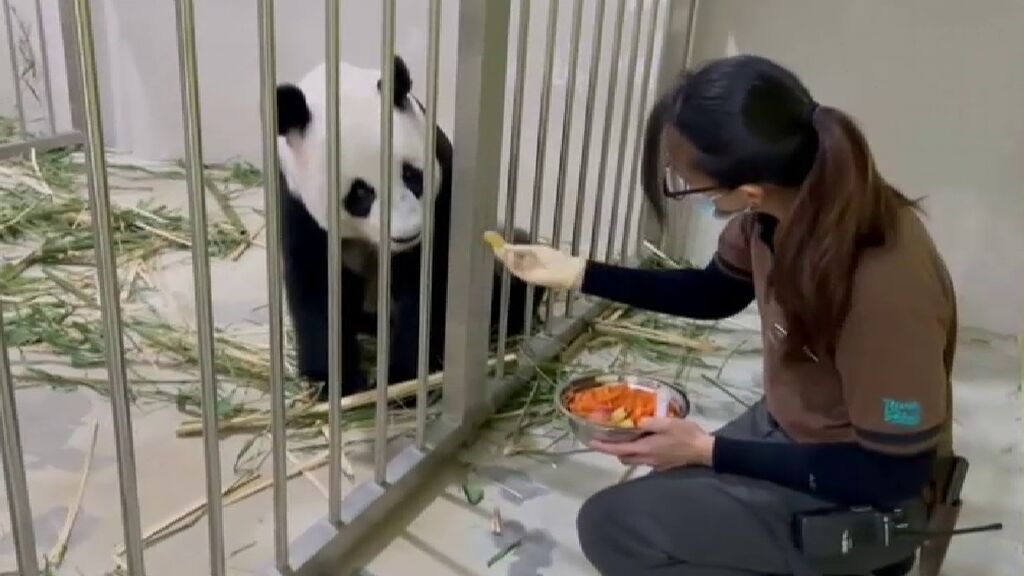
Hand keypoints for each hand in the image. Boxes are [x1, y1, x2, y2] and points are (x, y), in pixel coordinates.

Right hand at [493, 244, 585, 289]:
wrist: (565, 270)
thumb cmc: (554, 257)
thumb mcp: (536, 249)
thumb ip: (521, 249)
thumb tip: (506, 246)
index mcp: (529, 256)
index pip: (514, 252)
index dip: (505, 247)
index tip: (496, 241)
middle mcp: (526, 264)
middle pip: (511, 259)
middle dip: (502, 253)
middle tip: (493, 246)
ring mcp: (525, 271)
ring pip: (512, 265)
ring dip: (505, 258)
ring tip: (498, 250)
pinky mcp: (526, 277)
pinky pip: (516, 270)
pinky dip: (511, 264)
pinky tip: (508, 256)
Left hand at [590, 418, 714, 470]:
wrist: (704, 451)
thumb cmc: (686, 435)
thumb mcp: (667, 422)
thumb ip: (649, 422)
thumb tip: (636, 422)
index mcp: (645, 448)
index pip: (618, 449)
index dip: (603, 446)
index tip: (591, 442)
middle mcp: (647, 459)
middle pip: (624, 457)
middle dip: (615, 449)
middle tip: (612, 436)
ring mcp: (655, 464)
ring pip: (634, 460)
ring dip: (628, 451)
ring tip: (630, 437)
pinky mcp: (663, 466)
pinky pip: (645, 460)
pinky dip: (641, 452)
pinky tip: (648, 442)